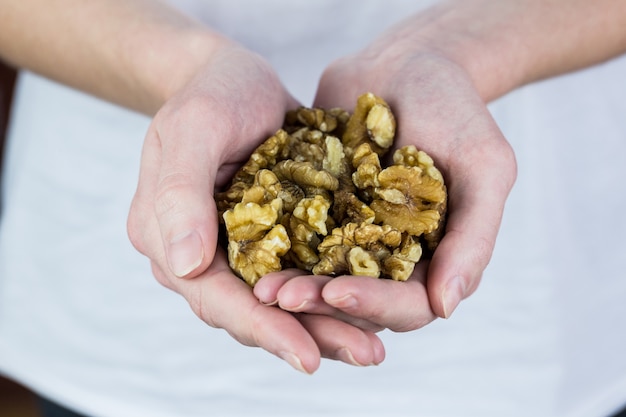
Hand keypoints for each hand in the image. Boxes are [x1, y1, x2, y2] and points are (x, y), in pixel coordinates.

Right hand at [127, 43, 383, 371]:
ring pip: (278, 303)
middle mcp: (199, 255)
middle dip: (306, 337)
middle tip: (365, 356)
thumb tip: (182, 265)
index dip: (261, 328)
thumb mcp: (194, 128)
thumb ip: (180, 193)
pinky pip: (298, 276)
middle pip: (251, 312)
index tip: (307, 357)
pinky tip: (368, 311)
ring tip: (373, 348)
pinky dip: (330, 297)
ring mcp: (234, 250)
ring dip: (326, 327)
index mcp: (166, 236)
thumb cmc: (212, 93)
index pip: (214, 296)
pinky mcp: (268, 239)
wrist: (235, 78)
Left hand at [255, 45, 516, 330]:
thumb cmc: (456, 110)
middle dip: (320, 303)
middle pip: (356, 302)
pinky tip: (244, 247)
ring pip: (319, 278)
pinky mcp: (317, 212)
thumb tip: (447, 306)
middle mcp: (388, 257)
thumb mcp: (483, 165)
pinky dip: (273, 248)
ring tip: (260, 286)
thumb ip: (473, 235)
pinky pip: (293, 238)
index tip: (337, 290)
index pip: (407, 305)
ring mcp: (349, 236)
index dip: (373, 304)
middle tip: (281, 297)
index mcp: (432, 259)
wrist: (406, 62)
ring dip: (292, 287)